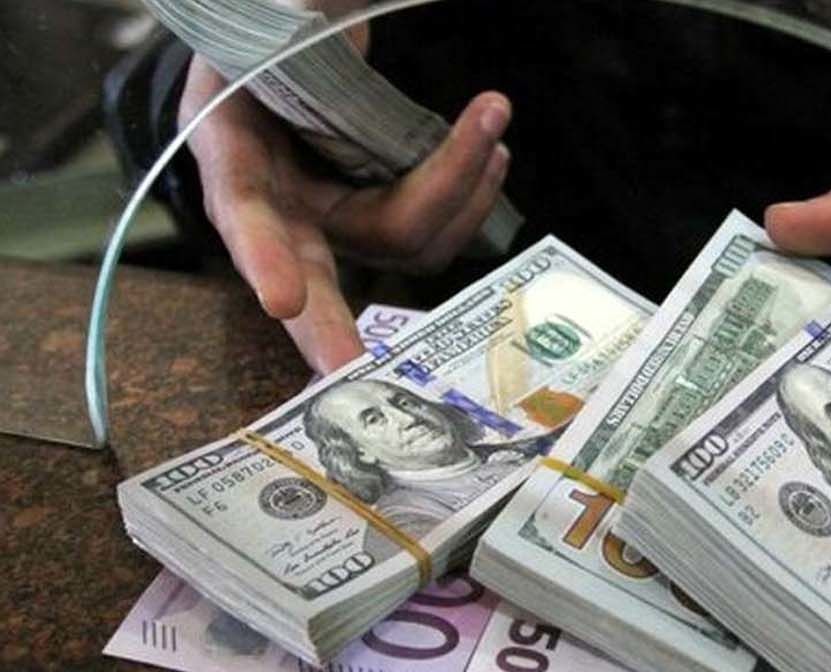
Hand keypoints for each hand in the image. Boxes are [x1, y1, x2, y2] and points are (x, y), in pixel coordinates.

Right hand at [180, 53, 510, 373]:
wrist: (294, 45)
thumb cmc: (273, 35)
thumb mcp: (267, 24)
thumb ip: (291, 25)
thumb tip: (331, 10)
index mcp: (228, 148)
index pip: (242, 212)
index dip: (262, 256)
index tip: (283, 300)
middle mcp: (278, 202)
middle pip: (311, 277)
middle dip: (330, 326)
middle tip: (353, 366)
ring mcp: (333, 216)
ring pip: (402, 241)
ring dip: (460, 192)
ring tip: (491, 129)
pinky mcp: (379, 217)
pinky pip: (433, 229)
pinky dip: (472, 191)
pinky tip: (490, 153)